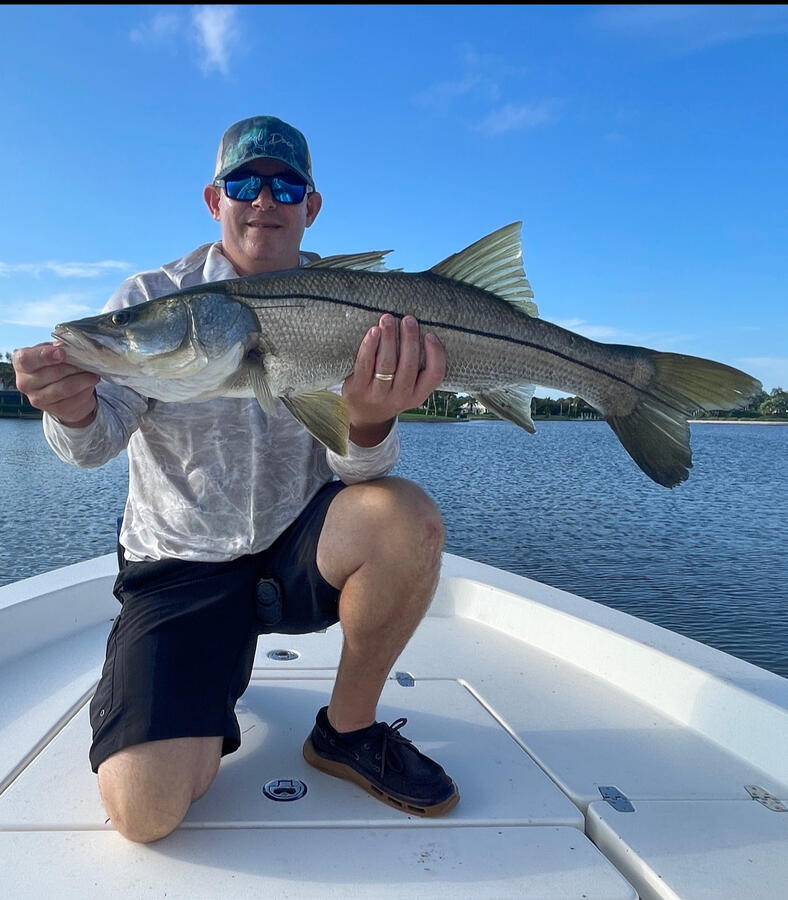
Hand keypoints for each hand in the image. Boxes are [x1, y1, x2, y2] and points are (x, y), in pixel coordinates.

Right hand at [12, 342, 98, 426]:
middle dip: (74, 366)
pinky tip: (89, 383)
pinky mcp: (55, 410)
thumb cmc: (56, 367)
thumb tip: (64, 345)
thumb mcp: (53, 353)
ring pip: (66, 388)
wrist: (63, 393)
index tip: (62, 353)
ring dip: (83, 378)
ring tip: (92, 373)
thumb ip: (57, 348)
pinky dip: (86, 389)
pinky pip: (75, 398)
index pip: (26, 360)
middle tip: (87, 361)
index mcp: (21, 364)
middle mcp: (25, 383)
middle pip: (52, 373)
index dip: (45, 355)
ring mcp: (38, 399)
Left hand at [342, 314, 445, 446]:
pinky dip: (370, 346)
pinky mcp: (358, 388)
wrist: (365, 416)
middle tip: (409, 320)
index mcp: (418, 395)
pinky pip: (365, 364)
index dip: (435, 354)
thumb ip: (417, 368)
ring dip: (389, 339)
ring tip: (388, 320)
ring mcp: (378, 394)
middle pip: (408, 366)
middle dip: (410, 339)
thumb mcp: (410, 389)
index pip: (434, 375)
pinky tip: (373, 332)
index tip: (430, 335)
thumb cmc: (390, 393)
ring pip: (387, 364)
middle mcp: (400, 396)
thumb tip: (419, 330)